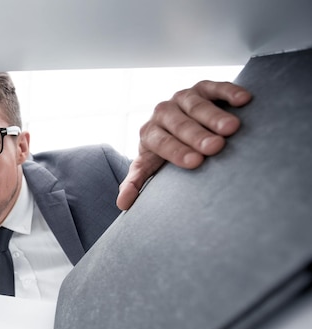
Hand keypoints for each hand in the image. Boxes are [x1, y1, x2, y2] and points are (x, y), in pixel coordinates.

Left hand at [117, 80, 251, 209]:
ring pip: (196, 104)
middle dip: (197, 135)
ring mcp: (182, 98)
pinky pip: (215, 87)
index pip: (161, 142)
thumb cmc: (162, 151)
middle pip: (179, 123)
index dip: (177, 151)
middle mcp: (163, 112)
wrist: (171, 123)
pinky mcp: (202, 87)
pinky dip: (229, 91)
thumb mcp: (148, 166)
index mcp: (149, 133)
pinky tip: (244, 100)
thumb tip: (122, 204)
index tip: (195, 162)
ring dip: (214, 115)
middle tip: (215, 146)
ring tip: (232, 128)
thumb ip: (135, 182)